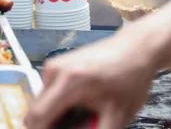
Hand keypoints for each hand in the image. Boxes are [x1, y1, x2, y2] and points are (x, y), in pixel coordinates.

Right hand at [24, 34, 155, 128]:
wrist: (134, 49)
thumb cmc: (129, 80)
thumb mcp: (118, 116)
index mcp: (70, 82)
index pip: (38, 117)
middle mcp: (55, 70)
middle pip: (36, 111)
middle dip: (50, 126)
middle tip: (78, 126)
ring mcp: (52, 65)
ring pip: (41, 104)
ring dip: (55, 117)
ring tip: (83, 116)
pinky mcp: (54, 65)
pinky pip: (47, 94)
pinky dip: (58, 106)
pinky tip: (79, 106)